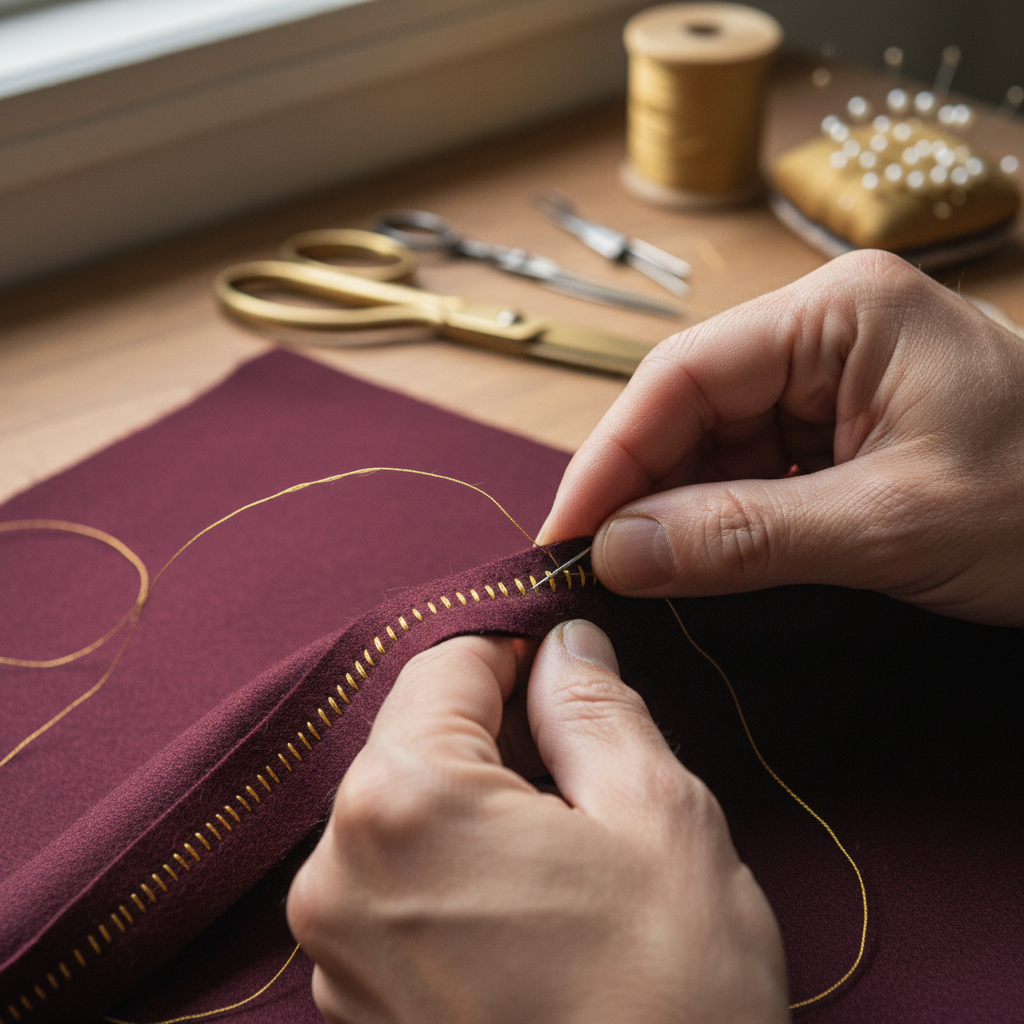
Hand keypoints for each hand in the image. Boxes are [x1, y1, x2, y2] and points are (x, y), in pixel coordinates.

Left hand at [287, 621, 788, 1023]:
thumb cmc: (672, 999)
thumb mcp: (659, 817)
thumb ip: (595, 708)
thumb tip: (566, 645)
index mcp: (404, 804)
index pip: (443, 665)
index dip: (512, 648)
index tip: (565, 663)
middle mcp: (337, 875)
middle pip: (413, 738)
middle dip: (495, 729)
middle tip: (583, 765)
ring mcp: (335, 952)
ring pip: (404, 811)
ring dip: (476, 800)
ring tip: (566, 849)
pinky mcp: (355, 1006)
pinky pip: (394, 887)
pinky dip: (452, 868)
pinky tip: (529, 906)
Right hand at [538, 251, 1023, 625]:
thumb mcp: (894, 525)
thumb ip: (745, 536)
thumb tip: (617, 552)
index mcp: (842, 310)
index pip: (684, 374)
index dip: (610, 456)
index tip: (565, 533)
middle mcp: (827, 329)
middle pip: (690, 406)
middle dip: (639, 488)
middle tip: (596, 569)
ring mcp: (834, 377)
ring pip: (714, 442)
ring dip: (675, 509)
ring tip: (640, 576)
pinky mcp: (842, 427)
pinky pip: (753, 468)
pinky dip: (720, 520)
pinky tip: (699, 563)